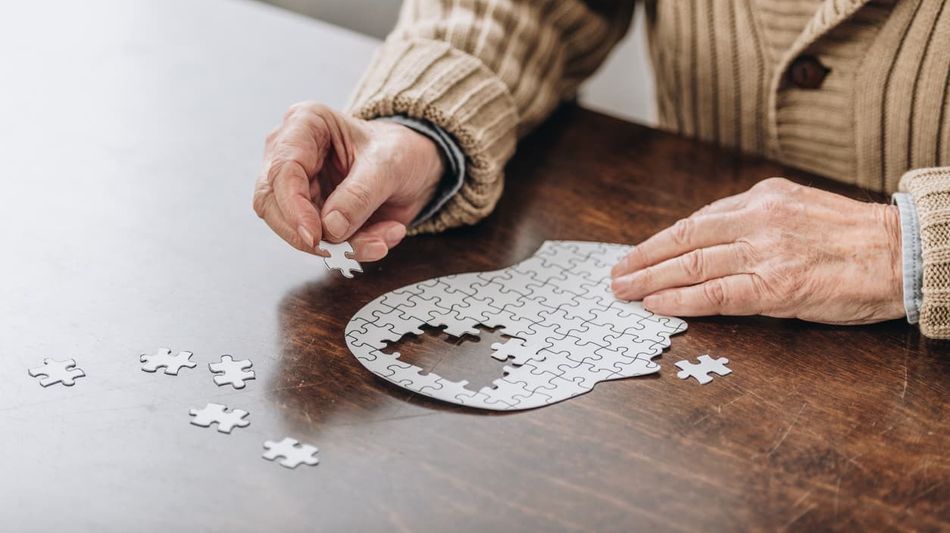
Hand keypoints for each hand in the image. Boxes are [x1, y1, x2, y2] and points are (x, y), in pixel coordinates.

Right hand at [253, 102, 444, 260]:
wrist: (415, 166)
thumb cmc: (399, 150)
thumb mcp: (389, 165)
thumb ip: (360, 194)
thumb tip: (330, 227)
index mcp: (304, 124)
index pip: (282, 170)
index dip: (293, 208)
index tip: (315, 236)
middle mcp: (291, 153)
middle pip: (271, 203)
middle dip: (307, 234)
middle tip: (341, 250)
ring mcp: (297, 186)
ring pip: (294, 229)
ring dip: (339, 245)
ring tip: (381, 241)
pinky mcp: (310, 213)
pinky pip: (320, 242)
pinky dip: (351, 248)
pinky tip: (382, 238)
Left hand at [611, 178, 904, 324]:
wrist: (903, 253)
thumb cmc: (852, 237)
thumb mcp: (798, 208)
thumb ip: (754, 219)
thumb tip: (709, 239)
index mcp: (762, 197)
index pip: (696, 220)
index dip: (659, 241)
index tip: (636, 253)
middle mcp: (758, 219)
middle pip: (683, 240)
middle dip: (642, 258)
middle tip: (616, 274)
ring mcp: (765, 252)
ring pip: (692, 265)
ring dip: (650, 279)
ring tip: (624, 291)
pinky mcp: (776, 286)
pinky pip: (716, 294)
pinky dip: (680, 300)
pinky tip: (656, 304)